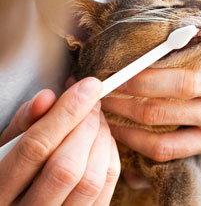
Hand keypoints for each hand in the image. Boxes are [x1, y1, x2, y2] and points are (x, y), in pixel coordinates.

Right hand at [0, 78, 119, 205]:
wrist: (21, 200)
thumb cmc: (10, 169)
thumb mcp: (5, 146)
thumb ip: (24, 123)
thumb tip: (48, 97)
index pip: (35, 148)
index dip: (66, 113)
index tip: (88, 86)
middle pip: (67, 167)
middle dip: (86, 126)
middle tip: (92, 101)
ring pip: (92, 180)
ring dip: (101, 139)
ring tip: (96, 117)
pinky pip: (107, 187)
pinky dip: (110, 156)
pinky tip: (102, 138)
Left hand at [103, 0, 200, 170]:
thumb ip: (178, 6)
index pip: (179, 82)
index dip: (140, 81)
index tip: (110, 75)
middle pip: (165, 113)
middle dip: (123, 105)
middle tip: (97, 96)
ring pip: (166, 144)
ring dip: (127, 133)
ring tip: (104, 118)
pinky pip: (176, 159)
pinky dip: (149, 155)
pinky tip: (130, 141)